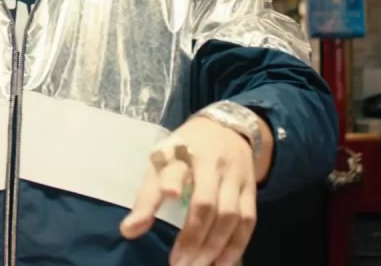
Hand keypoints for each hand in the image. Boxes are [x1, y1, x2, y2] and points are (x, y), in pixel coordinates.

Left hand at [121, 117, 258, 265]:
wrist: (228, 127)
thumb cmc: (185, 150)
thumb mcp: (161, 161)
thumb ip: (147, 196)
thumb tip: (129, 232)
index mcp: (182, 151)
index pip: (175, 167)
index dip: (171, 182)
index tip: (168, 198)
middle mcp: (211, 162)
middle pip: (205, 202)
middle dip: (193, 238)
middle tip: (178, 264)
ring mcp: (234, 176)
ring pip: (230, 215)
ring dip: (214, 247)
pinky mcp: (251, 189)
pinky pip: (248, 220)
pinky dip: (236, 245)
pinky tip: (222, 264)